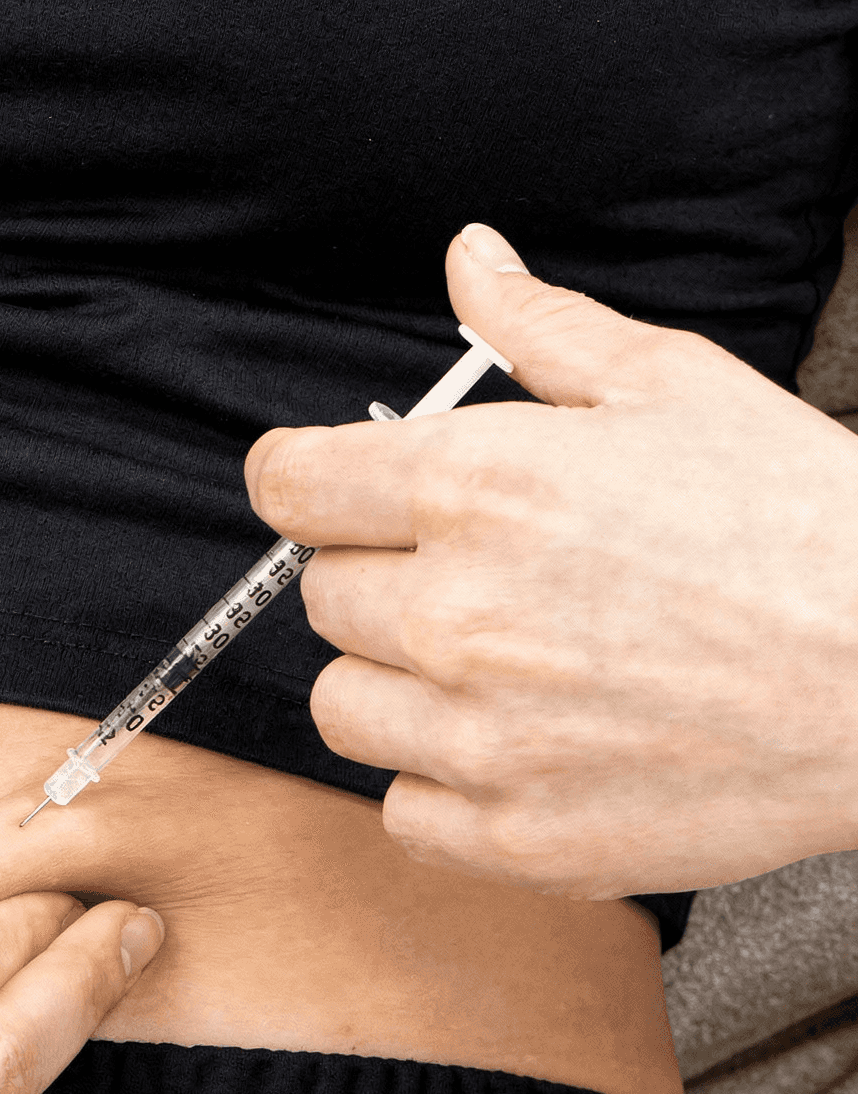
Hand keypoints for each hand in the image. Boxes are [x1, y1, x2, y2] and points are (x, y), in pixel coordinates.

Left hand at [245, 222, 857, 897]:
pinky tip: (520, 745)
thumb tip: (468, 259)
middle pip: (323, 599)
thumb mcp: (678, 389)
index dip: (306, 483)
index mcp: (480, 485)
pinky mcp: (513, 834)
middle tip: (478, 581)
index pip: (290, 485)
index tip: (329, 494)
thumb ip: (544, 330)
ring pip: (342, 708)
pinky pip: (402, 808)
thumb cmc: (802, 526)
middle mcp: (458, 614)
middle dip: (381, 578)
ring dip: (396, 684)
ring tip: (497, 668)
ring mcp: (481, 737)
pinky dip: (443, 781)